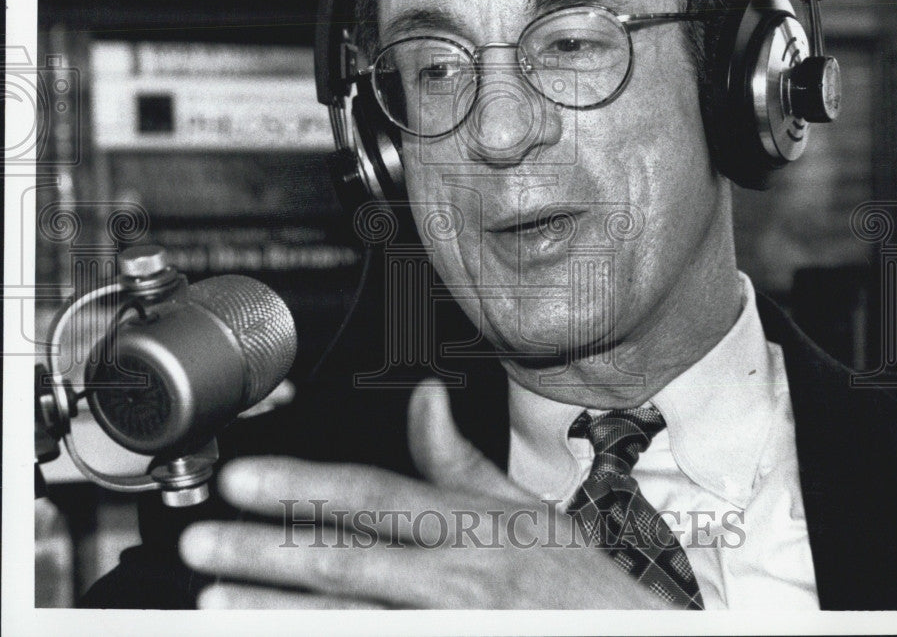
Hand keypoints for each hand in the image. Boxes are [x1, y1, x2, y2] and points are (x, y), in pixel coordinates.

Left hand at [179, 379, 670, 608]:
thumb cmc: (576, 583)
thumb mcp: (523, 507)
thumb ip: (460, 460)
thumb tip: (427, 399)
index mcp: (471, 525)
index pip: (373, 496)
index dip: (304, 486)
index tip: (246, 479)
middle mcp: (456, 578)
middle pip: (345, 561)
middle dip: (265, 550)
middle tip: (202, 540)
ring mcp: (452, 626)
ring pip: (348, 618)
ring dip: (276, 610)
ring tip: (215, 598)